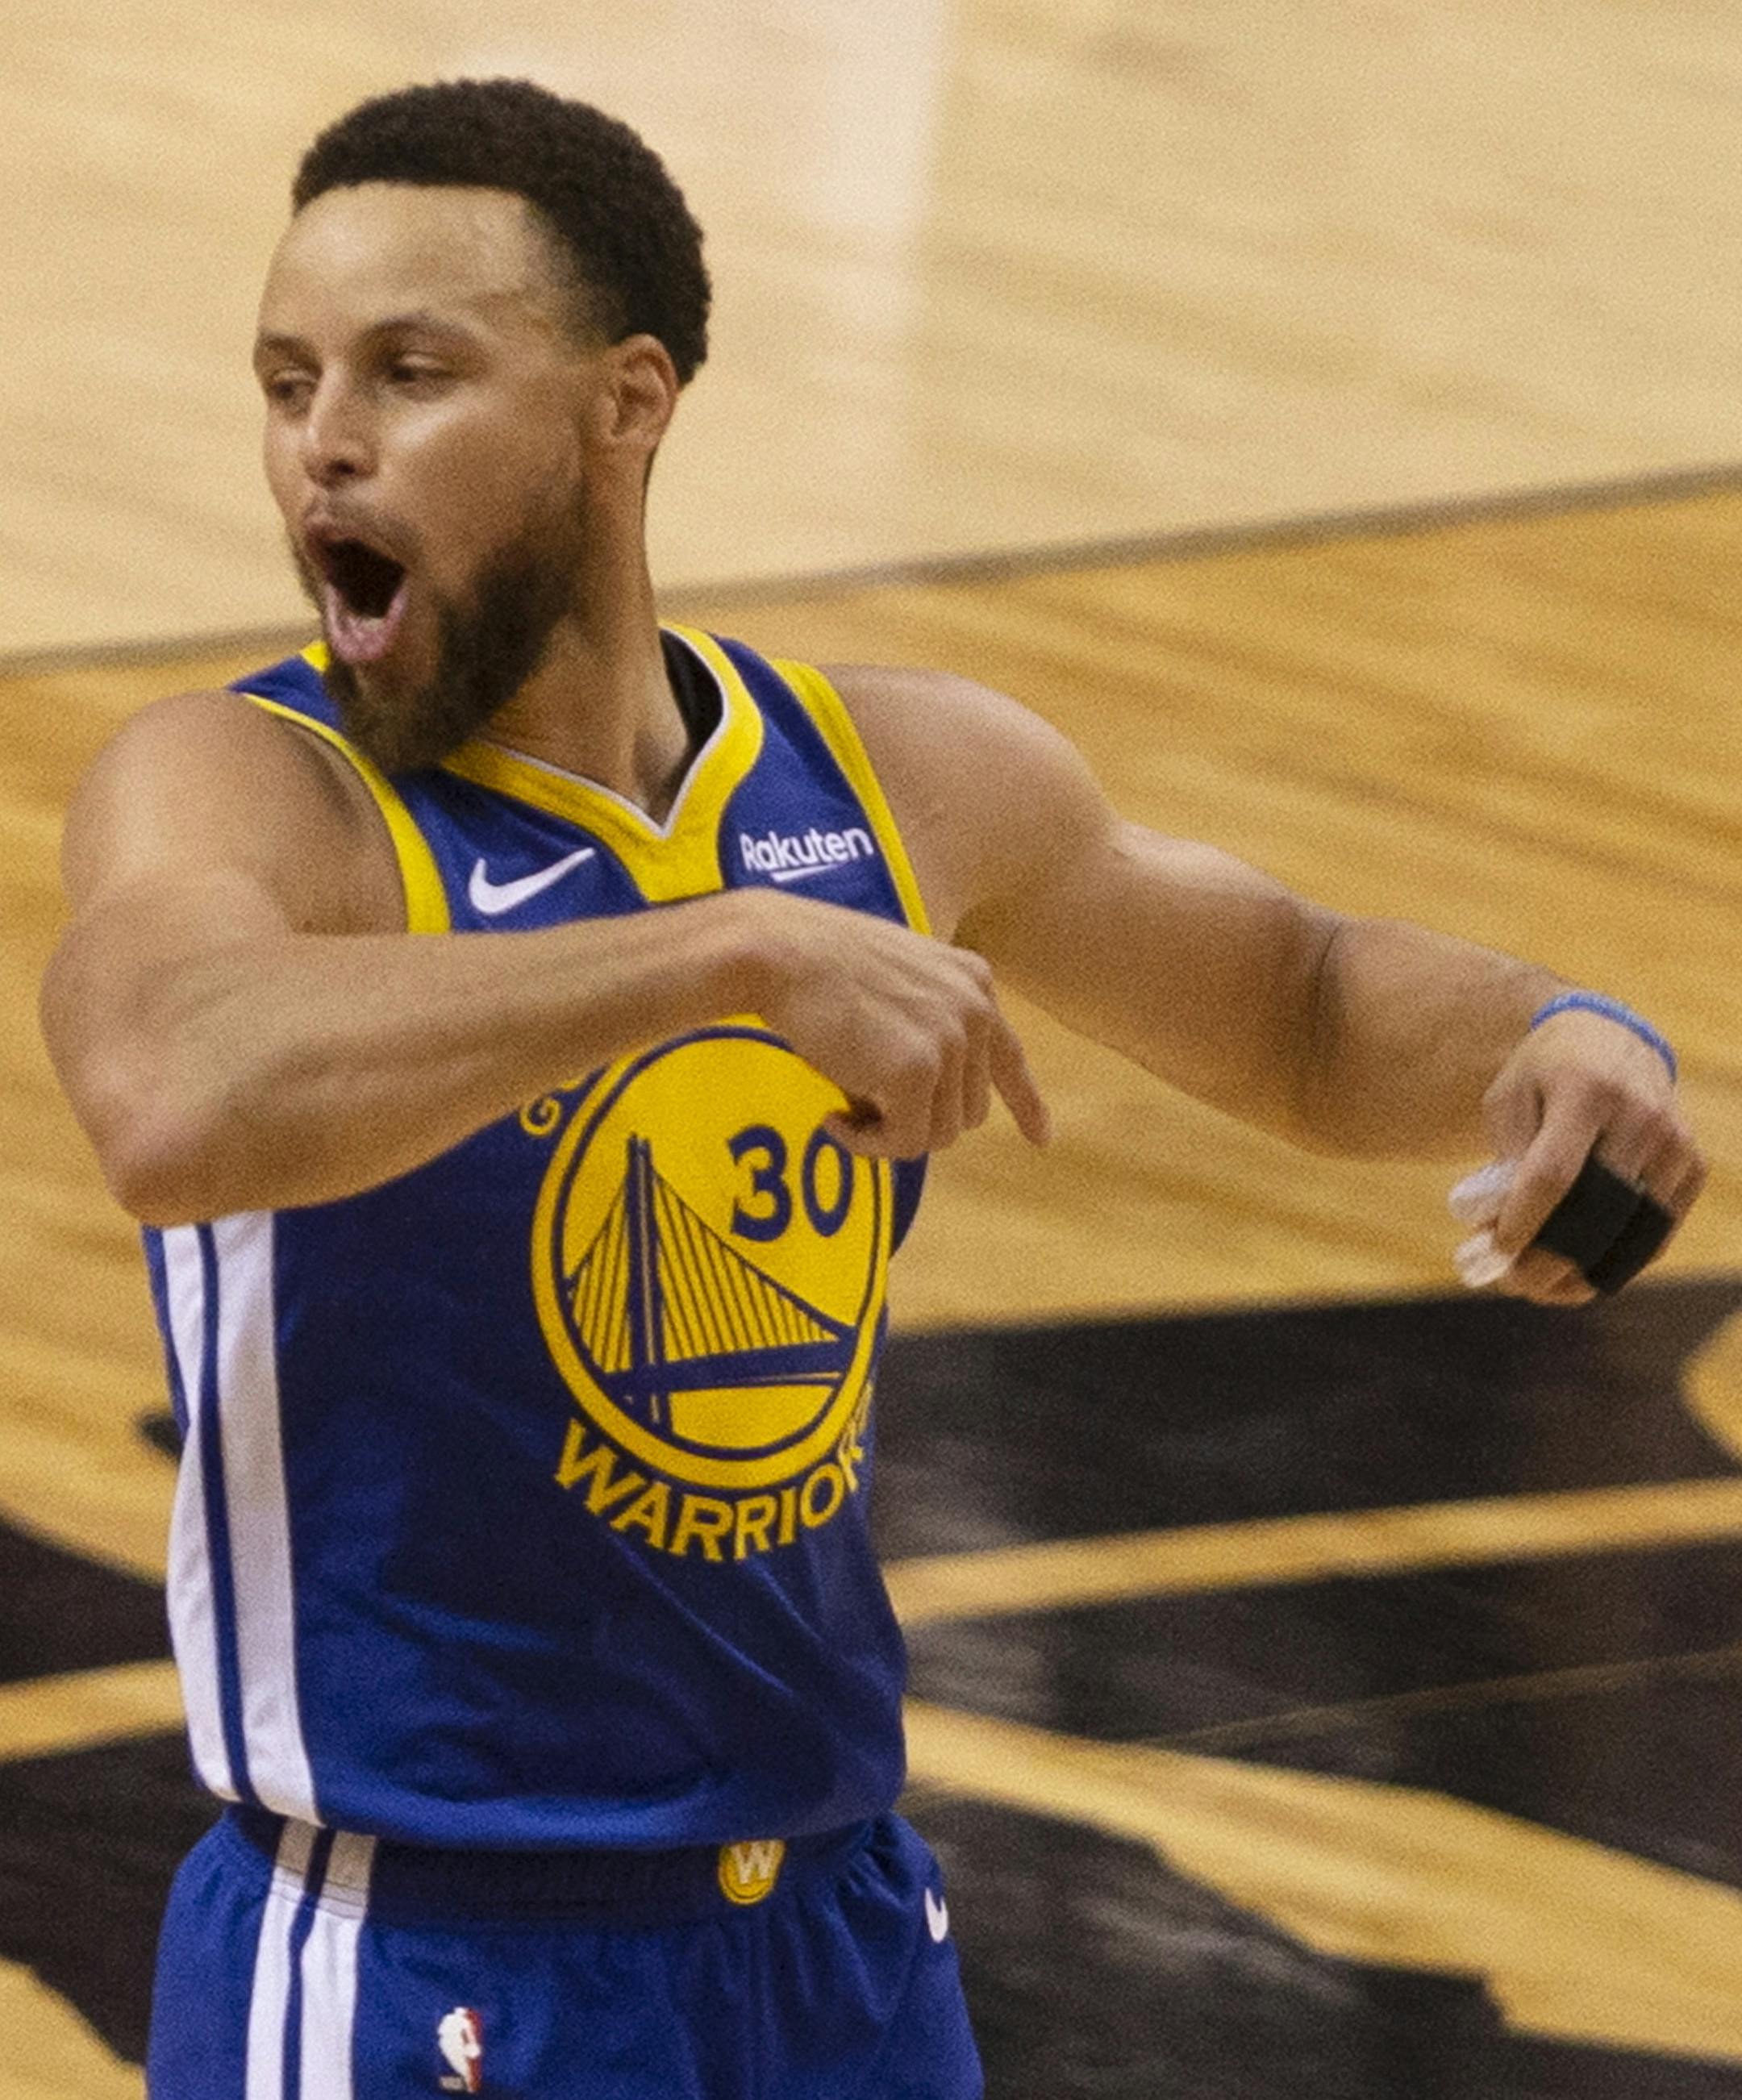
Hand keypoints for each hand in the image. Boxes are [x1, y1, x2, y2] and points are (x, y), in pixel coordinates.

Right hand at [735, 889, 1050, 1156]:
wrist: (780, 952)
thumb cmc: (817, 964)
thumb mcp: (896, 981)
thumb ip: (928, 1023)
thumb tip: (932, 1102)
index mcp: (974, 980)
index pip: (1009, 1054)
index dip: (1025, 1102)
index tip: (1041, 1138)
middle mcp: (975, 1009)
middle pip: (968, 1110)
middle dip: (919, 1119)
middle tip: (864, 1109)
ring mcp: (950, 1041)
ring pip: (940, 1134)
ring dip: (890, 1135)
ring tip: (844, 1110)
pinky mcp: (916, 1072)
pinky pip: (904, 1143)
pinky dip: (866, 1145)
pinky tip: (832, 1118)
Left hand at [1459, 1008, 1703, 1302]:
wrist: (1611, 1039)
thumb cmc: (1545, 1074)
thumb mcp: (1509, 1095)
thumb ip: (1505, 1154)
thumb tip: (1502, 1226)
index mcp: (1586, 1090)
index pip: (1555, 1173)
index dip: (1526, 1220)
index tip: (1497, 1250)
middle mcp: (1640, 1116)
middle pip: (1600, 1209)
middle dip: (1554, 1256)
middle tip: (1514, 1283)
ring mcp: (1674, 1142)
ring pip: (1635, 1229)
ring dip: (1587, 1271)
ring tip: (1543, 1291)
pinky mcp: (1693, 1165)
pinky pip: (1659, 1229)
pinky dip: (1621, 1261)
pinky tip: (1581, 1277)